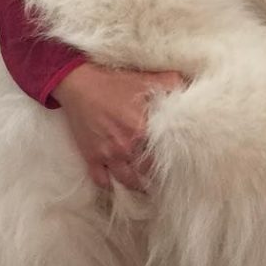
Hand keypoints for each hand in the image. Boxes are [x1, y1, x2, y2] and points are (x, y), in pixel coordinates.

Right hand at [52, 62, 185, 191]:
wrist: (78, 85)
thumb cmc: (113, 82)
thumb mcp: (145, 79)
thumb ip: (169, 83)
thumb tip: (187, 86)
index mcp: (142, 128)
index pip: (164, 152)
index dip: (173, 157)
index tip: (180, 161)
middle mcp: (126, 146)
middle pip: (148, 170)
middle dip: (156, 173)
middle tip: (165, 176)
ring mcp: (108, 154)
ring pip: (127, 180)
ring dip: (138, 184)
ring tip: (147, 186)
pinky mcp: (91, 157)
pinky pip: (102, 181)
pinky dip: (110, 184)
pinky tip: (118, 182)